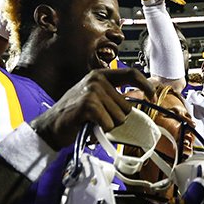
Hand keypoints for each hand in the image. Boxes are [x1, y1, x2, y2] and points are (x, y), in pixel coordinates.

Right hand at [30, 68, 155, 150]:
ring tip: (92, 122)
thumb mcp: (97, 100)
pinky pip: (109, 123)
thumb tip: (141, 101)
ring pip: (119, 117)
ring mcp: (92, 90)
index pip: (131, 74)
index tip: (152, 96)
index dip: (145, 85)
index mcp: (101, 75)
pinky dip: (101, 130)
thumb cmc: (75, 116)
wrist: (50, 128)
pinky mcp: (88, 104)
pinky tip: (88, 125)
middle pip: (127, 105)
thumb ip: (115, 98)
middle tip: (98, 119)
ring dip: (107, 125)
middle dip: (116, 118)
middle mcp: (97, 79)